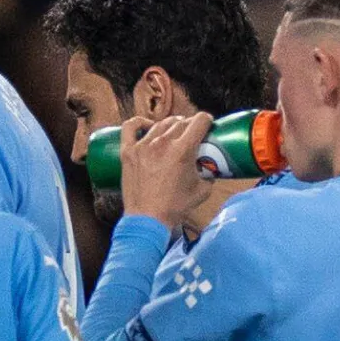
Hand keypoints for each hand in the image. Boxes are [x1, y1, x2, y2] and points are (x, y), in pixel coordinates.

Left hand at [120, 111, 212, 231]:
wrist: (147, 219)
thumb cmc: (174, 207)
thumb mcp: (202, 191)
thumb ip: (209, 175)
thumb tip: (211, 170)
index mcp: (183, 150)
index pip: (200, 120)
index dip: (207, 120)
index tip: (207, 125)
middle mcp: (163, 143)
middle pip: (181, 122)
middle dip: (190, 126)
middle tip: (191, 136)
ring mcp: (143, 146)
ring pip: (160, 124)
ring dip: (170, 125)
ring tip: (173, 134)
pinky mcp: (128, 152)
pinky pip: (130, 127)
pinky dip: (140, 123)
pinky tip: (147, 126)